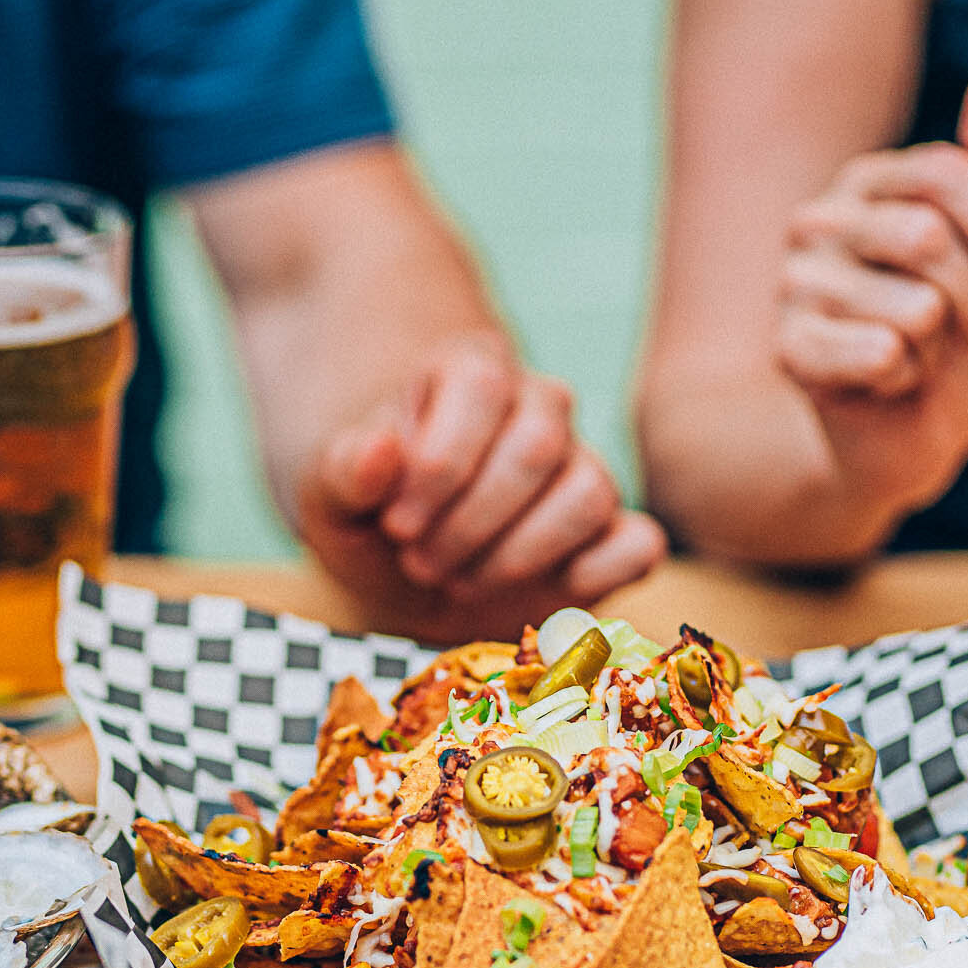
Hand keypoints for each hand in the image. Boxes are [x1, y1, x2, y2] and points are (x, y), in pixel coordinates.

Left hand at [296, 341, 665, 641]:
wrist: (402, 573)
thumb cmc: (369, 518)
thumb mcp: (329, 497)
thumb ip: (344, 471)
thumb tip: (378, 449)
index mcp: (469, 373)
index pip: (482, 388)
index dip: (441, 465)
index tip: (395, 525)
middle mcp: (538, 409)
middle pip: (537, 446)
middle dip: (470, 522)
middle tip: (419, 563)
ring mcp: (582, 469)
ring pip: (589, 494)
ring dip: (516, 556)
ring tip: (460, 579)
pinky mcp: (610, 535)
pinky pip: (638, 544)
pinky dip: (596, 576)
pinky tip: (540, 594)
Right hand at [775, 61, 967, 514]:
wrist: (914, 429)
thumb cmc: (961, 327)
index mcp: (868, 181)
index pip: (944, 174)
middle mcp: (818, 221)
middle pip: (928, 237)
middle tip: (965, 330)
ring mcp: (794, 284)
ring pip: (915, 306)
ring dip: (941, 346)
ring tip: (919, 354)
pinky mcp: (789, 347)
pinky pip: (884, 353)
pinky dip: (906, 378)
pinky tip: (887, 380)